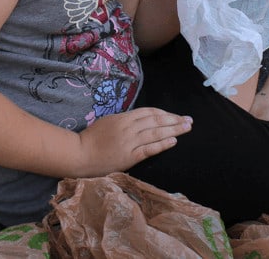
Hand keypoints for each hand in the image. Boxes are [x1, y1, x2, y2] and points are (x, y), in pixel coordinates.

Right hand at [77, 107, 192, 174]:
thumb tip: (141, 120)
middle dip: (174, 120)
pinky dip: (162, 144)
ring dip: (173, 130)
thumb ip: (125, 120)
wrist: (79, 154)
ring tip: (186, 128)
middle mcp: (129, 128)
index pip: (149, 112)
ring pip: (156, 133)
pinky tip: (173, 141)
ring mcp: (129, 142)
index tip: (176, 115)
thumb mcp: (108, 121)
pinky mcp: (128, 157)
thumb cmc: (91, 138)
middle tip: (189, 120)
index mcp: (124, 118)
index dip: (165, 113)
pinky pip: (148, 149)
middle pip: (156, 121)